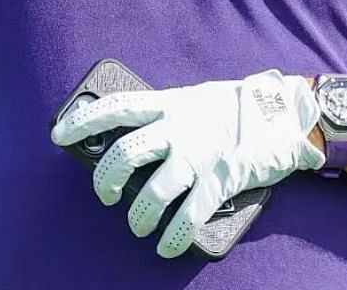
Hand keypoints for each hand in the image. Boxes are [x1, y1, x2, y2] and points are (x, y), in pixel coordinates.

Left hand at [50, 69, 323, 257]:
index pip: (116, 108)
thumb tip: (136, 133)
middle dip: (106, 180)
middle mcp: (178, 128)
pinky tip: (165, 247)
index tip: (58, 135)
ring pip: (153, 191)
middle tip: (106, 196)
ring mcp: (199, 155)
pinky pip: (188, 215)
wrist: (288, 114)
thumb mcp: (196, 100)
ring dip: (139, 217)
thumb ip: (168, 115)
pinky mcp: (221, 180)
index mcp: (169, 104)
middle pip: (124, 154)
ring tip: (137, 228)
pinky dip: (173, 236)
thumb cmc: (239, 108)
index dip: (83, 121)